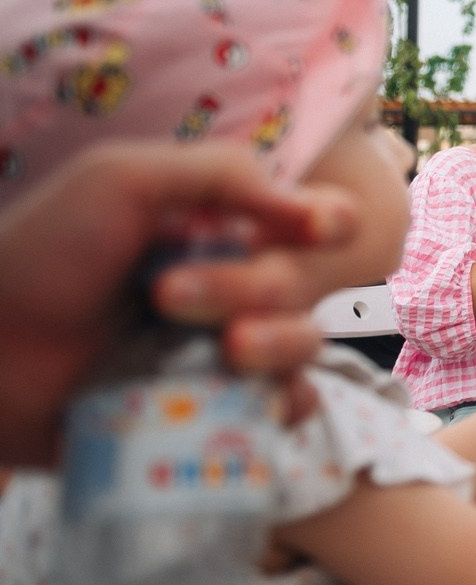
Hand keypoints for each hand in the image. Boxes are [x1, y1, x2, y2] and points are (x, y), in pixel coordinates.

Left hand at [0, 143, 360, 464]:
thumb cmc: (37, 256)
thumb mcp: (120, 180)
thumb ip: (219, 173)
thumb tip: (310, 209)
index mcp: (219, 228)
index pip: (312, 218)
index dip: (330, 220)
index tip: (314, 228)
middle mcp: (232, 286)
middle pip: (302, 283)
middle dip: (250, 285)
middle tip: (164, 294)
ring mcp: (222, 352)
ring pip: (304, 344)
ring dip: (276, 342)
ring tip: (222, 351)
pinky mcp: (209, 411)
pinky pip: (283, 409)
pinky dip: (286, 404)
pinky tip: (260, 401)